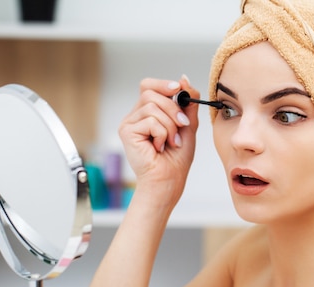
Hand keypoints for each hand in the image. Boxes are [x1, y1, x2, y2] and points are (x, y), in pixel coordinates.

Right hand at [117, 76, 199, 206]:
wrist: (169, 180)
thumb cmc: (176, 158)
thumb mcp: (187, 124)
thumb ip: (187, 103)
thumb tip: (183, 79)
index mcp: (147, 112)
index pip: (149, 86)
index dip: (163, 84)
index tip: (178, 89)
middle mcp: (135, 116)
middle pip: (151, 93)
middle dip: (173, 109)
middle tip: (181, 126)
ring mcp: (129, 123)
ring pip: (153, 107)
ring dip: (170, 125)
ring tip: (171, 141)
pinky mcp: (126, 132)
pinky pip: (150, 120)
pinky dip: (162, 133)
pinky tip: (159, 147)